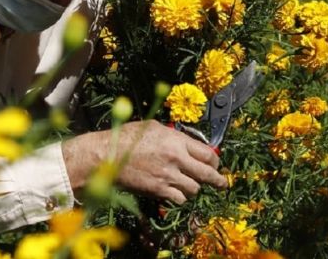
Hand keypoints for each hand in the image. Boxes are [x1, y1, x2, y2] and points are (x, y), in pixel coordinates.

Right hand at [62, 120, 227, 203]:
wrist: (107, 156)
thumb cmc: (126, 138)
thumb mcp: (152, 127)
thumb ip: (173, 135)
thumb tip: (186, 142)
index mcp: (176, 141)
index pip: (207, 154)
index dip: (214, 161)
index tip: (214, 164)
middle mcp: (176, 158)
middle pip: (208, 174)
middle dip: (217, 180)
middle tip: (221, 183)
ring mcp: (168, 176)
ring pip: (195, 189)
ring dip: (193, 188)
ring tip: (188, 185)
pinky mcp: (159, 190)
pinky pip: (180, 199)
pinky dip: (179, 197)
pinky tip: (174, 192)